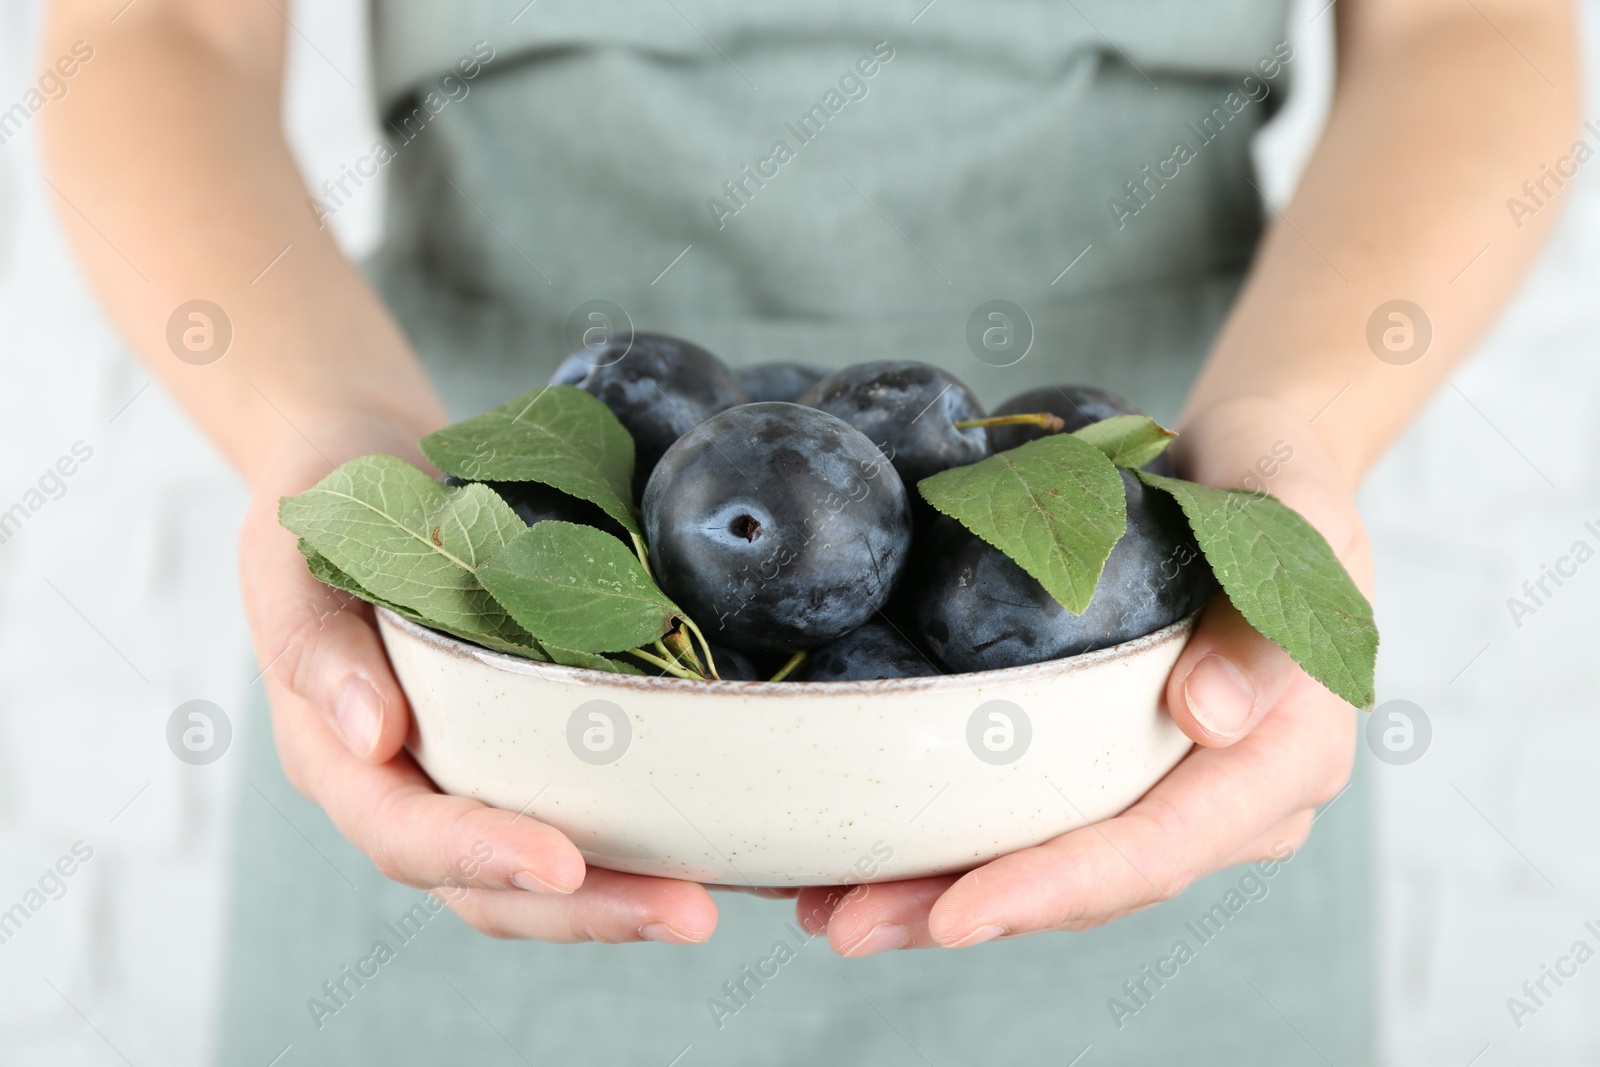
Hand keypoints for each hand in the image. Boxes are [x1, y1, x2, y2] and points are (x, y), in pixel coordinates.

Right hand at [239, 409, 720, 942]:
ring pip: (547, 872)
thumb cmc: (322, 505)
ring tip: (720, 899)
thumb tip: (370, 735)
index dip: (484, 856)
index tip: (564, 865)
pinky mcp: (530, 745)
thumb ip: (313, 641)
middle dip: (592, 909)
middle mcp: (411, 786)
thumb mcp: (294, 552)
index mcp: (342, 759)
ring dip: (631, 892)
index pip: (407, 835)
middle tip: (692, 916)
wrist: (366, 463)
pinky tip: (724, 842)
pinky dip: (648, 839)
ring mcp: (475, 772)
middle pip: (493, 887)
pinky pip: (586, 809)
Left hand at [793, 396, 1371, 955]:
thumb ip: (1266, 612)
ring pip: (1047, 866)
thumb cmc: (1274, 480)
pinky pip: (1030, 818)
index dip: (1060, 887)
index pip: (1164, 846)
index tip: (959, 914)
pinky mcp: (1110, 768)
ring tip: (829, 910)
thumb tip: (1206, 718)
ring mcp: (1165, 792)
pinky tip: (860, 853)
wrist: (1243, 465)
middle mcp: (1227, 803)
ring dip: (936, 893)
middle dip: (964, 908)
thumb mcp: (1289, 513)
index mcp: (1284, 761)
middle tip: (848, 925)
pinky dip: (948, 841)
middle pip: (1088, 882)